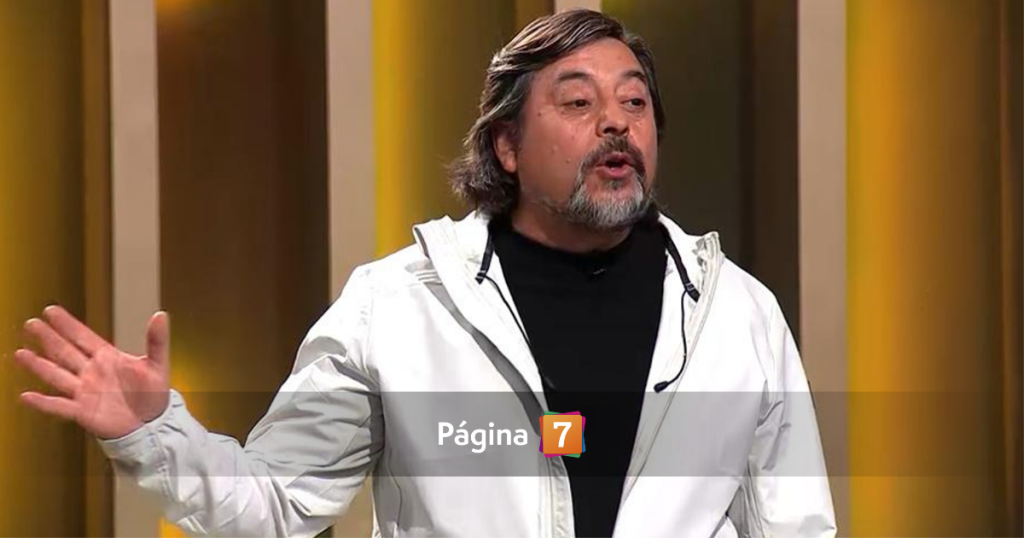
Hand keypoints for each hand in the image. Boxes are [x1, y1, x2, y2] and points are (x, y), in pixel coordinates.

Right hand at [12, 306, 170, 439]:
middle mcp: (92, 372)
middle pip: (65, 352)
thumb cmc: (153, 394)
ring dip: (39, 365)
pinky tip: (26, 396)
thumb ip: (157, 340)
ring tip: (20, 354)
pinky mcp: (83, 412)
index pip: (83, 337)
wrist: (151, 425)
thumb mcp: (157, 365)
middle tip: (30, 324)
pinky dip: (43, 402)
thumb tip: (161, 314)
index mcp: (108, 358)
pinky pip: (59, 406)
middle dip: (48, 338)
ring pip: (57, 375)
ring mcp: (85, 392)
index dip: (67, 324)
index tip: (50, 310)